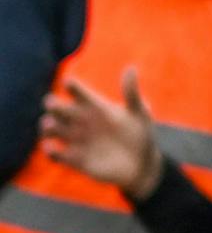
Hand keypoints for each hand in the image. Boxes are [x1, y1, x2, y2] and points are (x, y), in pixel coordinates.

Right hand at [40, 68, 161, 198]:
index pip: (80, 94)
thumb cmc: (141, 135)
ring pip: (55, 131)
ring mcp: (78, 140)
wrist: (141, 165)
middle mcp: (84, 122)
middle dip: (54, 105)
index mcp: (98, 107)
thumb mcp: (139, 113)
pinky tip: (50, 147)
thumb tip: (130, 68)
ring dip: (49, 127)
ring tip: (49, 124)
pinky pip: (58, 155)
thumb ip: (132, 93)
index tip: (68, 82)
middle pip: (62, 110)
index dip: (73, 87)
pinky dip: (51, 152)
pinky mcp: (76, 160)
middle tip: (52, 103)